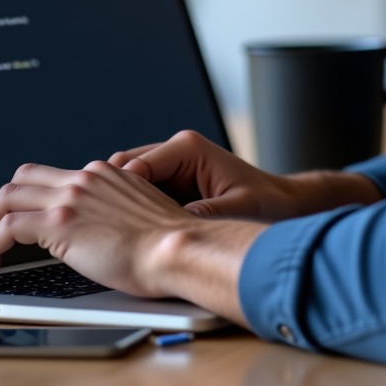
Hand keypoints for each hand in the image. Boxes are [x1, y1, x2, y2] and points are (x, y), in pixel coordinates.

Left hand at [0, 156, 260, 324]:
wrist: (175, 248)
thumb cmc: (167, 245)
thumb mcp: (137, 217)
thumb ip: (113, 214)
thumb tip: (100, 235)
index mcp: (104, 175)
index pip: (54, 177)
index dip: (31, 200)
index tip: (22, 224)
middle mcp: (85, 178)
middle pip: (22, 178)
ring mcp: (70, 197)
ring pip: (7, 197)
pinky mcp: (59, 221)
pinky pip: (6, 228)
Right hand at [108, 129, 381, 220]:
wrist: (286, 207)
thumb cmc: (269, 204)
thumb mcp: (237, 211)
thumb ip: (205, 215)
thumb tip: (172, 227)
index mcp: (188, 149)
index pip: (135, 166)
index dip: (116, 194)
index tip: (103, 220)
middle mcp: (177, 152)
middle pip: (125, 170)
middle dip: (111, 197)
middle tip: (98, 230)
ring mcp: (173, 167)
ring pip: (129, 182)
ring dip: (120, 205)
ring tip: (110, 236)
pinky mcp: (174, 185)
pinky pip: (142, 194)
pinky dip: (133, 211)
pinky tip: (129, 236)